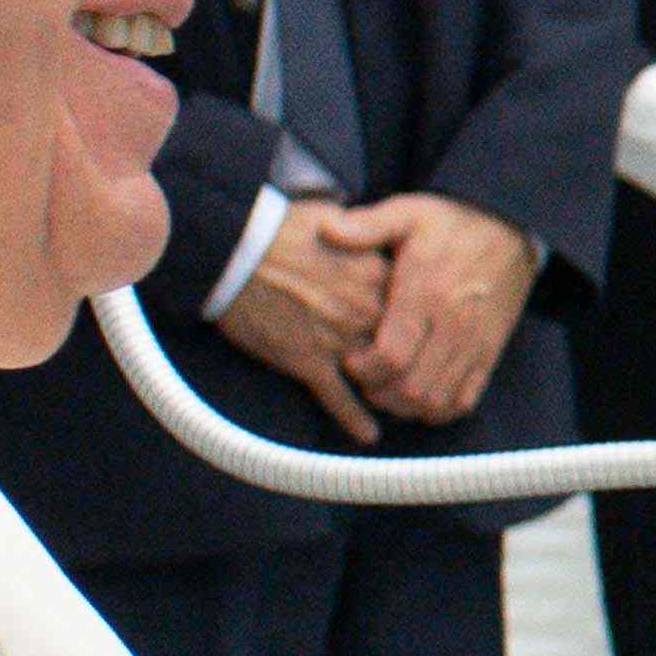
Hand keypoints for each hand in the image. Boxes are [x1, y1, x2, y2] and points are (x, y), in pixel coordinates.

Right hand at [212, 208, 395, 439]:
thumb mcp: (336, 221)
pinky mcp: (308, 362)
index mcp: (376, 275)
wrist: (234, 250)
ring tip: (399, 406)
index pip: (414, 308)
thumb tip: (374, 230)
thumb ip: (364, 233)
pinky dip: (354, 420)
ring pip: (377, 376)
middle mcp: (364, 310)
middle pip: (402, 345)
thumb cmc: (279, 230)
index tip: (421, 329)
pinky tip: (368, 435)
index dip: (415, 320)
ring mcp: (338, 339)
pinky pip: (339, 400)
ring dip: (387, 392)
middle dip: (408, 360)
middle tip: (415, 375)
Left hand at [331, 193, 535, 421]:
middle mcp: (453, 324)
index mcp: (426, 293)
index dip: (364, 369)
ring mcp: (475, 343)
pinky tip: (419, 398)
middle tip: (364, 380)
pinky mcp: (490, 352)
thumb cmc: (451, 221)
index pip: (392, 354)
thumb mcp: (407, 212)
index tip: (349, 360)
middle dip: (380, 392)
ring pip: (437, 400)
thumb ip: (365, 226)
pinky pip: (464, 400)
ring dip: (406, 406)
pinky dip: (438, 410)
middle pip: (413, 387)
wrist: (510, 227)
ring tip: (387, 390)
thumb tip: (325, 229)